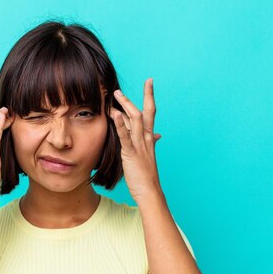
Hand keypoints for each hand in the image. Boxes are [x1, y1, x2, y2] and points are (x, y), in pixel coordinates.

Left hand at [110, 78, 163, 202]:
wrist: (150, 192)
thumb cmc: (147, 176)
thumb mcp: (149, 156)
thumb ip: (150, 142)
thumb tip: (157, 135)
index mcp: (150, 139)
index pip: (151, 113)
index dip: (149, 96)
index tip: (149, 82)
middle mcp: (147, 139)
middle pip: (143, 113)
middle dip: (134, 98)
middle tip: (119, 89)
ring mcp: (140, 146)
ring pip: (136, 120)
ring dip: (126, 106)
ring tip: (116, 95)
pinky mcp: (132, 154)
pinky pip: (126, 137)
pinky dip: (121, 124)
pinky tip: (115, 114)